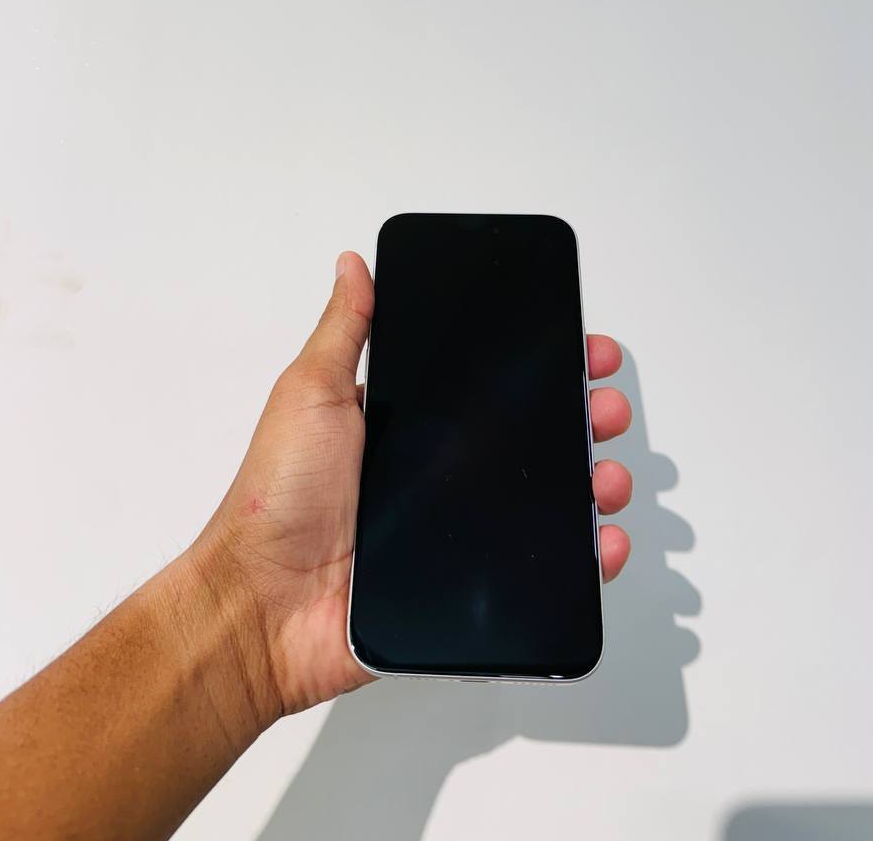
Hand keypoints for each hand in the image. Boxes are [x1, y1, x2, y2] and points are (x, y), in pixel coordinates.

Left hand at [190, 252, 632, 720]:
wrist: (264, 605)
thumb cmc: (276, 498)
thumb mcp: (310, 394)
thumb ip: (344, 330)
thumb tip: (353, 265)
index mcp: (408, 427)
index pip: (489, 387)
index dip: (538, 366)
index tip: (580, 347)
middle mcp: (438, 475)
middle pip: (530, 441)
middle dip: (583, 417)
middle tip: (606, 405)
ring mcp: (456, 532)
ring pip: (545, 502)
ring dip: (593, 483)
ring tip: (608, 474)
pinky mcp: (467, 588)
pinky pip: (539, 571)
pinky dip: (583, 558)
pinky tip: (603, 540)